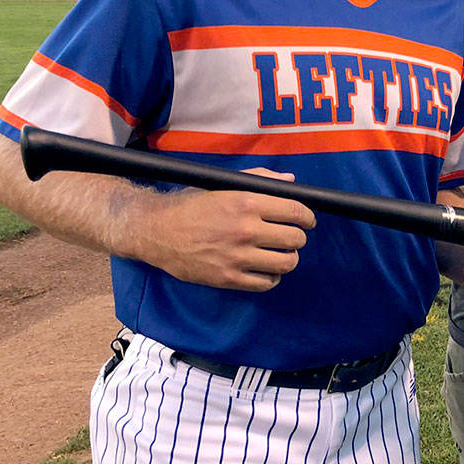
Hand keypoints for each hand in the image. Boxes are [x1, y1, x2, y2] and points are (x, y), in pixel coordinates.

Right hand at [131, 168, 315, 292]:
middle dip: (298, 237)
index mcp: (246, 202)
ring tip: (281, 253)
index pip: (295, 211)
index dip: (307, 217)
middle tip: (291, 236)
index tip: (307, 220)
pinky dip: (272, 276)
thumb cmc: (192, 205)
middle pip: (295, 239)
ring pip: (286, 262)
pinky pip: (267, 282)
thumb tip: (291, 182)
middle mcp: (245, 230)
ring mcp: (237, 257)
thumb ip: (260, 180)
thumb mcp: (224, 184)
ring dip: (288, 258)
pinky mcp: (228, 278)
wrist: (156, 231)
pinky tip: (266, 268)